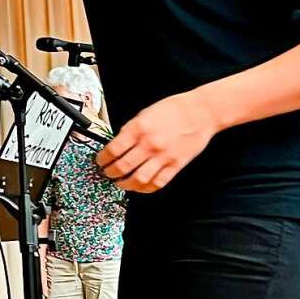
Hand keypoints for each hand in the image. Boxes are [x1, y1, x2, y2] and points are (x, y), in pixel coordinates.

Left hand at [96, 91, 218, 192]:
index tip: (99, 161)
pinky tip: (139, 186)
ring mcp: (164, 157)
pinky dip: (146, 188)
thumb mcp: (144, 114)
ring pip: (139, 179)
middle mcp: (150, 144)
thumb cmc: (173, 110)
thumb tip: (116, 145)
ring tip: (120, 183)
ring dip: (126, 184)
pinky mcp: (176, 165)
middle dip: (111, 173)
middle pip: (123, 166)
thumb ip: (129, 131)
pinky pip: (158, 183)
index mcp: (139, 129)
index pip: (113, 150)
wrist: (200, 113)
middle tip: (107, 173)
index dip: (102, 159)